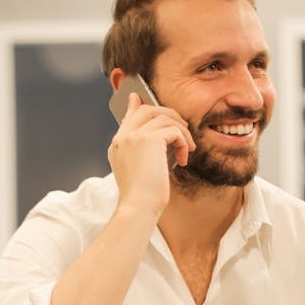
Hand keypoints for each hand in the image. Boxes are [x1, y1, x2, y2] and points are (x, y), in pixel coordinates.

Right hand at [107, 93, 193, 217]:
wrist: (138, 207)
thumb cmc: (141, 197)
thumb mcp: (139, 172)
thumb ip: (144, 153)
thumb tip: (159, 140)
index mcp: (117, 145)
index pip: (128, 117)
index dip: (135, 106)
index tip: (137, 98)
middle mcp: (123, 137)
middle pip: (147, 110)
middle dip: (168, 114)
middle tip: (182, 127)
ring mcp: (134, 136)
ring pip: (163, 117)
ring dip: (181, 131)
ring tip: (187, 148)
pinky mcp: (149, 139)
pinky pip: (174, 130)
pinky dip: (183, 142)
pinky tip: (184, 158)